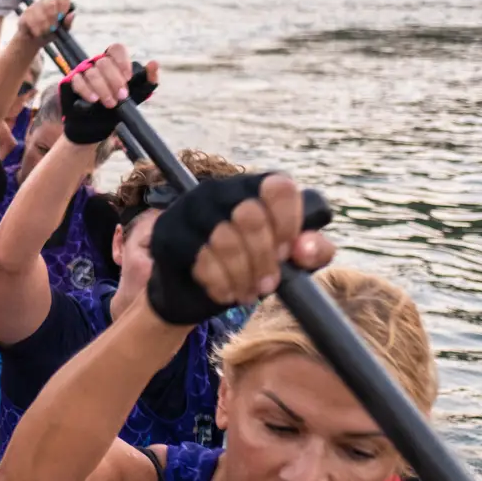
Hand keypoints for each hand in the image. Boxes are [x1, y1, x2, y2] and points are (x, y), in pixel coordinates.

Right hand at [16, 0, 72, 45]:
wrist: (32, 41)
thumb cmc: (49, 34)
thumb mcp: (61, 31)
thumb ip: (67, 23)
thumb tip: (72, 14)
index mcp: (56, 2)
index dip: (64, 6)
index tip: (61, 17)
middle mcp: (45, 1)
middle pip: (52, 4)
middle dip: (53, 18)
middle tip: (53, 27)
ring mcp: (33, 6)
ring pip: (41, 12)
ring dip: (44, 25)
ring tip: (44, 32)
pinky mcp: (24, 14)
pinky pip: (31, 19)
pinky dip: (35, 28)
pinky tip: (37, 33)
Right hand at [59, 45, 155, 143]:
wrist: (96, 126)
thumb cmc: (116, 107)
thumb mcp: (137, 95)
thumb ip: (148, 80)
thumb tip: (154, 63)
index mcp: (113, 62)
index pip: (116, 49)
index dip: (122, 61)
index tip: (128, 77)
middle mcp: (97, 64)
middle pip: (104, 62)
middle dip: (115, 80)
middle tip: (122, 96)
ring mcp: (83, 72)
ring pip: (92, 72)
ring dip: (103, 89)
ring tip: (110, 103)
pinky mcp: (71, 82)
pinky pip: (78, 81)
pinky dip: (87, 90)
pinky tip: (94, 100)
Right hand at [147, 174, 336, 324]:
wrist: (192, 294)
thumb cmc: (247, 268)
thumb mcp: (290, 262)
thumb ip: (313, 251)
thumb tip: (302, 247)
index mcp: (251, 187)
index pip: (279, 187)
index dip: (289, 222)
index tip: (287, 251)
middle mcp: (217, 189)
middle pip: (251, 217)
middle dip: (264, 260)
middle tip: (268, 285)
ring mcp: (188, 208)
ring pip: (224, 240)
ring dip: (242, 276)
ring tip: (248, 293)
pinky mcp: (168, 233)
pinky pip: (200, 258)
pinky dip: (220, 283)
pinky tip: (225, 293)